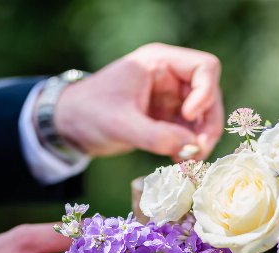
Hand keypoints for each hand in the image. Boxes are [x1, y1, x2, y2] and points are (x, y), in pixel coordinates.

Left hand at [53, 43, 223, 160]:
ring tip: (189, 161)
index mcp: (159, 63)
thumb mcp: (119, 124)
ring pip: (203, 117)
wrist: (68, 126)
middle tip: (198, 152)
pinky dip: (190, 148)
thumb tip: (192, 150)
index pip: (204, 68)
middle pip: (209, 95)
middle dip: (208, 124)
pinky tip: (180, 163)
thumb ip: (155, 136)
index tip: (188, 116)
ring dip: (201, 139)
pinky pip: (190, 132)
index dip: (205, 93)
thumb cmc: (88, 113)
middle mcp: (170, 77)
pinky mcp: (166, 119)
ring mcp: (170, 99)